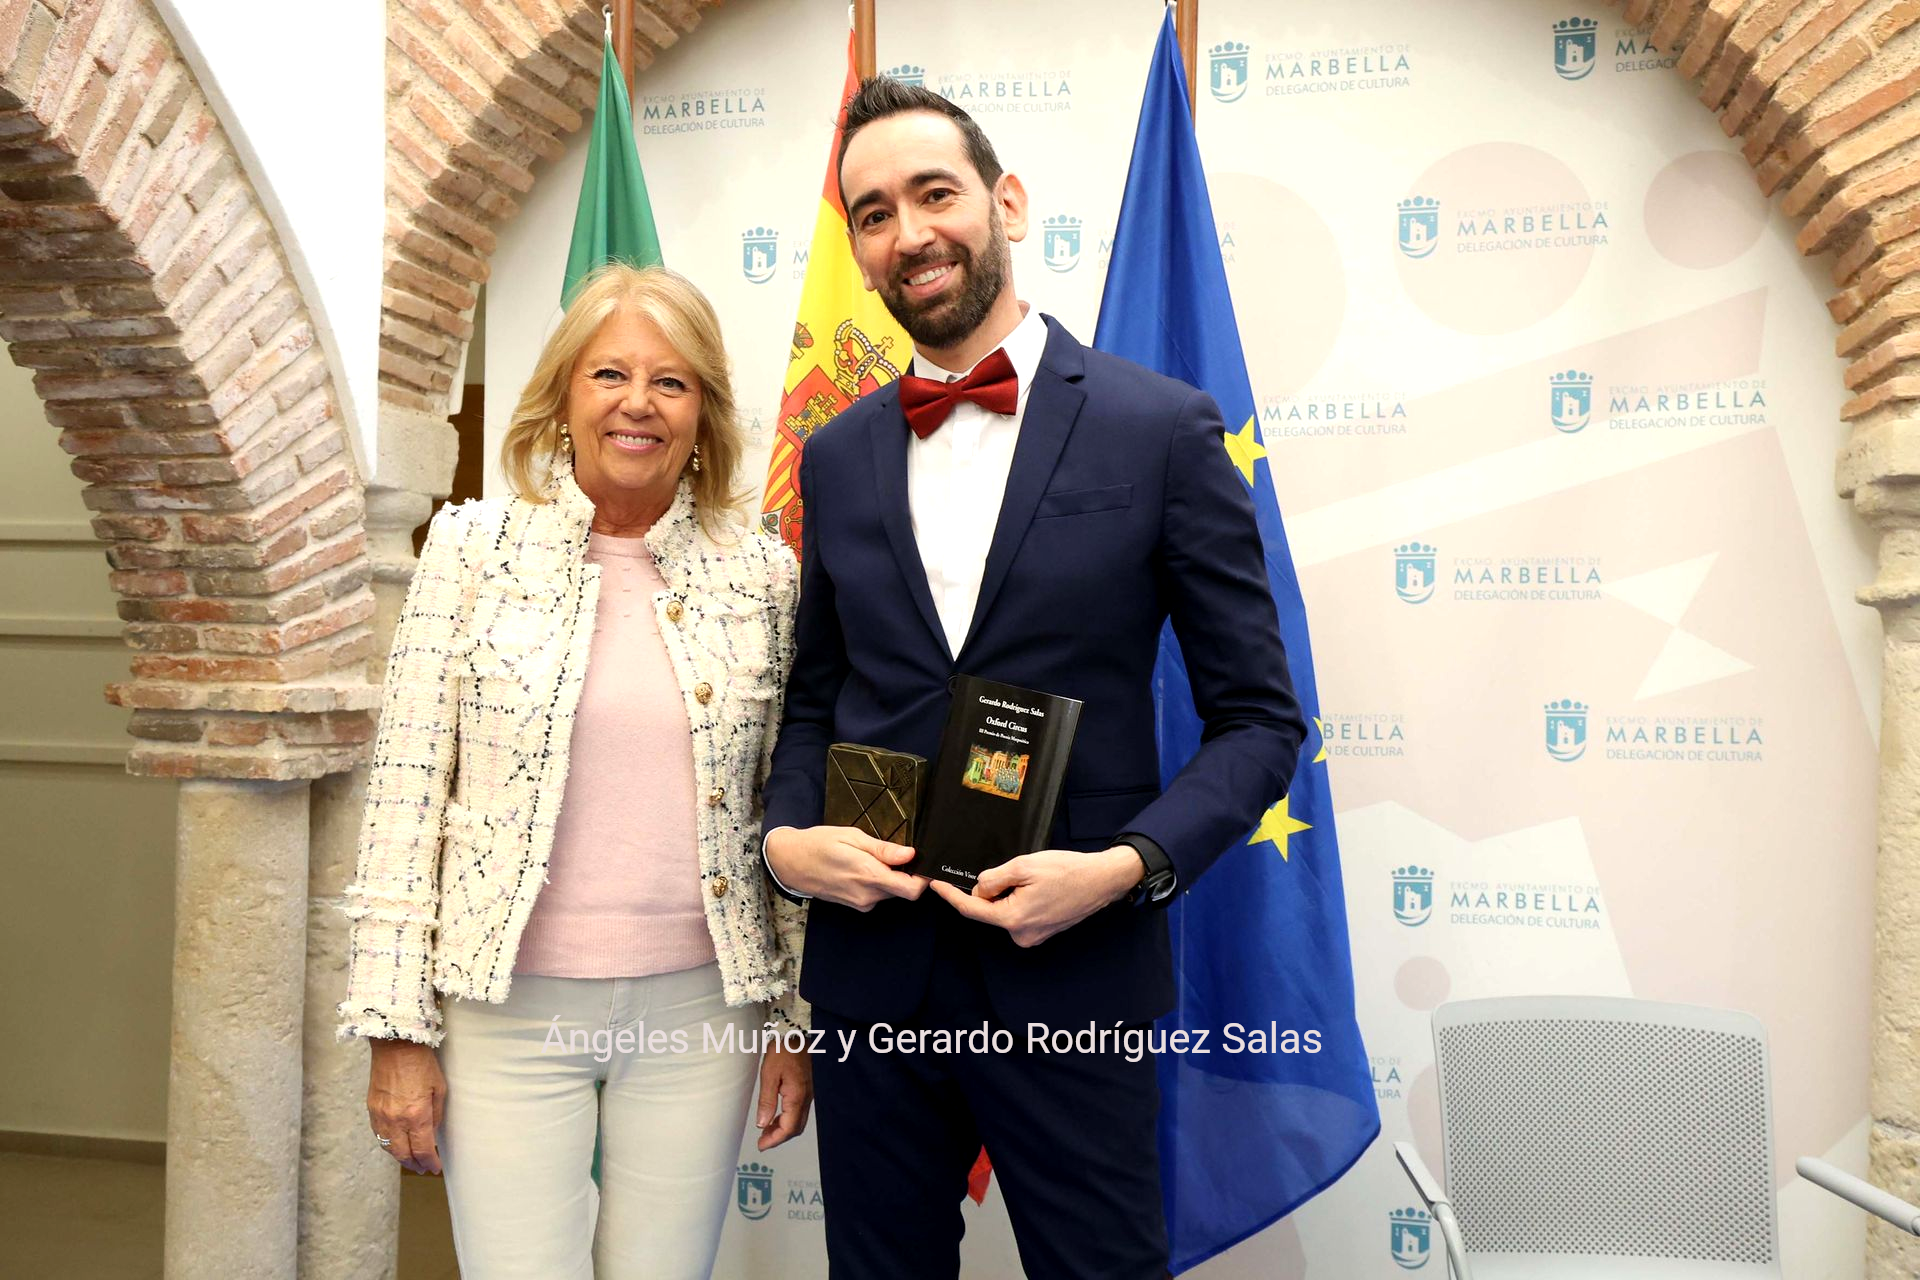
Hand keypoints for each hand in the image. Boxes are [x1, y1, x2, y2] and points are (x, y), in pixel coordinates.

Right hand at [366, 1038, 446, 1174]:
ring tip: (411, 1160)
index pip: (422, 1150)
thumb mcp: (439, 1088)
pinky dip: (388, 1143)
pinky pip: (379, 1135)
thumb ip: (435, 1115)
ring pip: (389, 1147)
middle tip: (423, 1168)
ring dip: (400, 1156)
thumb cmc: (421, 1063)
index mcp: (416, 1115)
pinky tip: (396, 1144)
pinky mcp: (372, 1109)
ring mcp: (381, 1115)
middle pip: (403, 1154)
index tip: (435, 1167)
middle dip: (415, 1164)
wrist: (395, 1044)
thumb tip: (432, 1134)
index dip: (430, 1162)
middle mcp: (396, 1119)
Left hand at [755, 1042, 812, 1150]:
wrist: (797, 1032)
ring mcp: (809, 1094)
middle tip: (762, 1141)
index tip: (761, 1146)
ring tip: (765, 1131)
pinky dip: (788, 1119)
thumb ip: (767, 1101)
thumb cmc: (782, 1051)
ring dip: (783, 1129)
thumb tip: (762, 1124)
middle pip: (796, 1128)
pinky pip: (800, 1111)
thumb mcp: (769, 1074)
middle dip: (779, 1138)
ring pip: (799, 1120)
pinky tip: (776, 1116)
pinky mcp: (808, 1088)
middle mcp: (807, 1098)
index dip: (775, 1140)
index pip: (788, 1128)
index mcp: (797, 1096)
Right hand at [766, 825, 928, 911]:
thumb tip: (910, 854)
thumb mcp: (851, 836)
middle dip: (906, 874)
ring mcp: (860, 903)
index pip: (911, 889)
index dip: (923, 878)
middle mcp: (867, 895)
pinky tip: (863, 867)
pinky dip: (878, 882)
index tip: (922, 862)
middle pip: (903, 891)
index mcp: (868, 875)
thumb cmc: (818, 844)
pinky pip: (877, 895)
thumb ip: (882, 849)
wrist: (790, 862)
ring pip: (890, 893)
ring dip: (890, 877)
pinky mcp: (855, 905)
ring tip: (873, 857)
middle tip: (896, 853)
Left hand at [928, 846, 1142, 947]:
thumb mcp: (1024, 866)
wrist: (1102, 880)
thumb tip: (979, 889)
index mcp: (1013, 919)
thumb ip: (994, 878)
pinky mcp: (1042, 931)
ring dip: (1009, 893)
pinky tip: (1039, 886)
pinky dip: (1020, 898)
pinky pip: (1020, 913)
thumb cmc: (1067, 871)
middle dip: (992, 889)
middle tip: (1014, 870)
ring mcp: (1033, 936)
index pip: (971, 909)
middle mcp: (1021, 935)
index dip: (950, 896)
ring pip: (1005, 910)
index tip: (934, 884)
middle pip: (989, 910)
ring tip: (1033, 877)